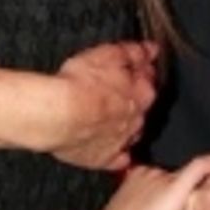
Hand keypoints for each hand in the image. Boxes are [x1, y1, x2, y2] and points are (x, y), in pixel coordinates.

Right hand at [51, 41, 158, 169]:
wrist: (58, 115)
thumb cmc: (79, 83)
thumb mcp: (107, 54)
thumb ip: (132, 52)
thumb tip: (151, 49)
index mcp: (141, 94)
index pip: (149, 83)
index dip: (139, 76)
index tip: (130, 72)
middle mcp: (136, 120)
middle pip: (140, 111)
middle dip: (132, 103)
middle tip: (114, 95)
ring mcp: (121, 142)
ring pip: (130, 135)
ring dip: (124, 127)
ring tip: (108, 120)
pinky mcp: (103, 159)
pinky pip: (116, 160)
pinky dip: (116, 156)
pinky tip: (109, 149)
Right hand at [97, 155, 209, 209]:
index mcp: (135, 180)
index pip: (162, 182)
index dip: (174, 195)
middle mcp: (148, 173)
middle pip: (177, 180)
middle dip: (189, 196)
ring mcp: (160, 179)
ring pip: (189, 180)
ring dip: (204, 192)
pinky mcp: (173, 188)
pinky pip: (200, 167)